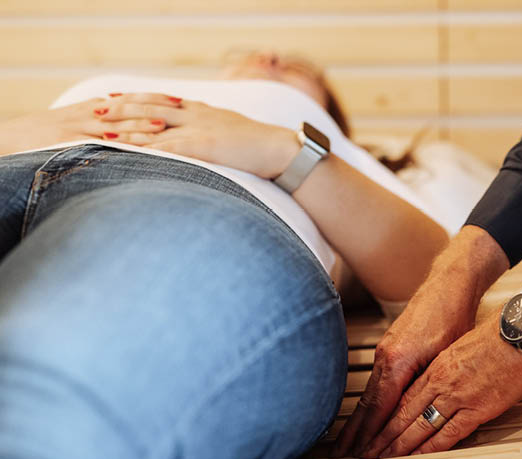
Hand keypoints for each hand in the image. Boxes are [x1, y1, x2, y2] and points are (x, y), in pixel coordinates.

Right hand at [0, 95, 167, 155]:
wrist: (12, 139)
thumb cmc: (49, 136)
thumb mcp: (79, 124)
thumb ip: (105, 123)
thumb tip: (130, 126)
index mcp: (95, 110)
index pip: (131, 100)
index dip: (155, 99)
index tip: (180, 99)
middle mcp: (90, 116)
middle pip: (127, 108)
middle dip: (155, 107)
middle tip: (181, 107)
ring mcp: (79, 129)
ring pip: (113, 125)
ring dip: (138, 125)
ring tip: (162, 125)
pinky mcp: (68, 144)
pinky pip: (94, 145)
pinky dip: (113, 146)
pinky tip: (130, 150)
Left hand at [91, 93, 296, 178]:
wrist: (281, 150)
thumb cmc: (261, 148)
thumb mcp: (232, 133)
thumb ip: (212, 133)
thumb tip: (204, 141)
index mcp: (203, 110)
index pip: (162, 99)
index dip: (135, 98)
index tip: (113, 98)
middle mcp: (197, 115)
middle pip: (151, 106)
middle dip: (121, 108)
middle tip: (94, 109)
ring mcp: (199, 128)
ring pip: (154, 124)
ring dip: (126, 128)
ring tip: (101, 130)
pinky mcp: (204, 145)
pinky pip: (168, 146)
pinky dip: (146, 149)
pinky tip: (129, 153)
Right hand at [331, 226, 509, 457]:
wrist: (450, 283)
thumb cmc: (453, 313)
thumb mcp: (446, 354)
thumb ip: (427, 383)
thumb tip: (416, 413)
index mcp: (397, 360)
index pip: (379, 408)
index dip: (369, 436)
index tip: (360, 457)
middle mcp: (387, 357)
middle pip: (367, 404)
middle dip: (353, 434)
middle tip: (340, 457)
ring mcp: (387, 352)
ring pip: (371, 395)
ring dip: (359, 422)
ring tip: (346, 444)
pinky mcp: (392, 349)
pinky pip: (377, 384)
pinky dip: (370, 404)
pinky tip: (367, 415)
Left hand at [360, 313, 521, 457]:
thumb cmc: (501, 333)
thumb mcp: (465, 346)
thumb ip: (451, 366)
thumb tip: (447, 379)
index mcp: (436, 366)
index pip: (400, 396)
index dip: (382, 417)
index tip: (369, 430)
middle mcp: (440, 380)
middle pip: (401, 413)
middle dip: (379, 436)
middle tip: (362, 452)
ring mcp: (456, 394)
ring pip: (417, 425)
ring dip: (396, 446)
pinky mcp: (476, 407)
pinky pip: (447, 433)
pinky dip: (429, 448)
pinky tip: (416, 458)